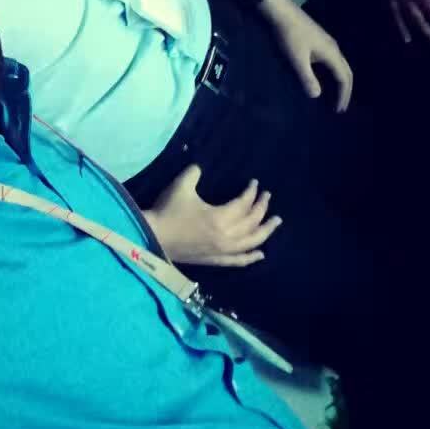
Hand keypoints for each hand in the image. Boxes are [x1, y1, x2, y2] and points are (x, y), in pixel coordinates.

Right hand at [144, 165, 281, 266]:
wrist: (154, 237)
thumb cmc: (168, 211)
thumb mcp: (181, 186)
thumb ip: (194, 173)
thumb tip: (200, 167)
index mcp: (220, 218)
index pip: (244, 204)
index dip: (251, 192)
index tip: (255, 183)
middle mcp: (226, 236)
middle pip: (251, 222)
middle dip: (261, 208)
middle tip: (267, 197)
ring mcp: (222, 250)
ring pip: (251, 242)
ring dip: (265, 231)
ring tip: (275, 222)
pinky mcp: (215, 260)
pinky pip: (239, 260)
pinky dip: (251, 257)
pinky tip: (260, 254)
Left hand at [261, 0, 352, 110]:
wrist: (280, 11)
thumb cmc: (288, 35)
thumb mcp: (296, 59)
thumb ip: (307, 77)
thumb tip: (317, 96)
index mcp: (332, 53)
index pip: (344, 78)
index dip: (343, 96)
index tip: (338, 111)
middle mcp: (334, 48)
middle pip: (346, 72)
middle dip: (345, 90)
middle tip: (340, 106)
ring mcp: (327, 42)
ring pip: (340, 65)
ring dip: (340, 81)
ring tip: (335, 95)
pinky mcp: (319, 40)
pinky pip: (333, 61)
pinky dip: (333, 73)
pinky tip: (323, 77)